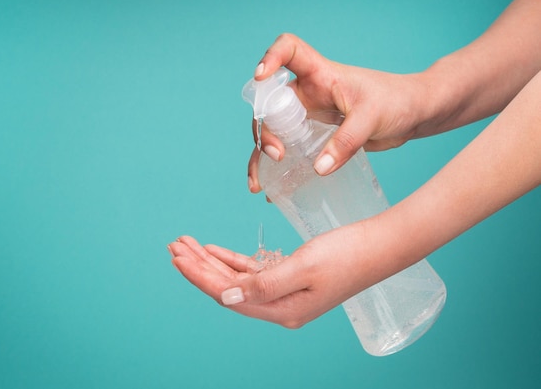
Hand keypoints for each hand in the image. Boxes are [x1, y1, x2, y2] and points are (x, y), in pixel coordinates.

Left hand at [167, 223, 394, 327]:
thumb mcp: (303, 268)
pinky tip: (214, 250)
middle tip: (174, 246)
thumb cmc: (347, 255)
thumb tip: (224, 296)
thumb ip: (261, 284)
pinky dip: (232, 259)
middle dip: (199, 266)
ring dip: (212, 260)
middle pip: (227, 287)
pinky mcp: (291, 277)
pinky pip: (253, 271)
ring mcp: (285, 293)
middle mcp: (279, 306)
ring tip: (187, 244)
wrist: (380, 247)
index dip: (199, 276)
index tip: (177, 258)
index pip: (228, 295)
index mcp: (282, 310)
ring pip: (237, 277)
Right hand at [248, 34, 432, 192]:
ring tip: (258, 184)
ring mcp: (308, 116)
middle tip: (277, 156)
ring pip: (274, 132)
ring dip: (261, 157)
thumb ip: (347, 141)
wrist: (413, 114)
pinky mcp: (314, 137)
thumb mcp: (373, 118)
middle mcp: (308, 93)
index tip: (261, 76)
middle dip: (264, 130)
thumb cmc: (396, 101)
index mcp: (320, 74)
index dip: (271, 57)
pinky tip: (273, 190)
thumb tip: (318, 168)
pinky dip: (280, 170)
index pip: (289, 51)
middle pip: (271, 104)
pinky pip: (290, 151)